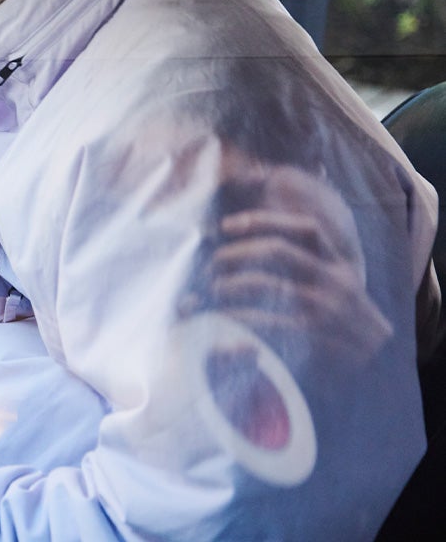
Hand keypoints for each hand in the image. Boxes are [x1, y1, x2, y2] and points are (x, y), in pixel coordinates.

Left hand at [196, 160, 390, 363]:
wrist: (379, 370)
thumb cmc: (341, 324)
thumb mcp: (335, 289)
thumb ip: (306, 266)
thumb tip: (256, 238)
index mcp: (340, 265)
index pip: (306, 229)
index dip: (264, 220)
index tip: (226, 225)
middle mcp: (337, 282)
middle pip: (278, 250)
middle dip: (236, 254)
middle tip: (212, 266)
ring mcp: (328, 310)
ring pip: (266, 283)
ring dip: (230, 285)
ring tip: (213, 291)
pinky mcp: (315, 340)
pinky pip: (266, 320)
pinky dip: (237, 316)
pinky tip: (223, 318)